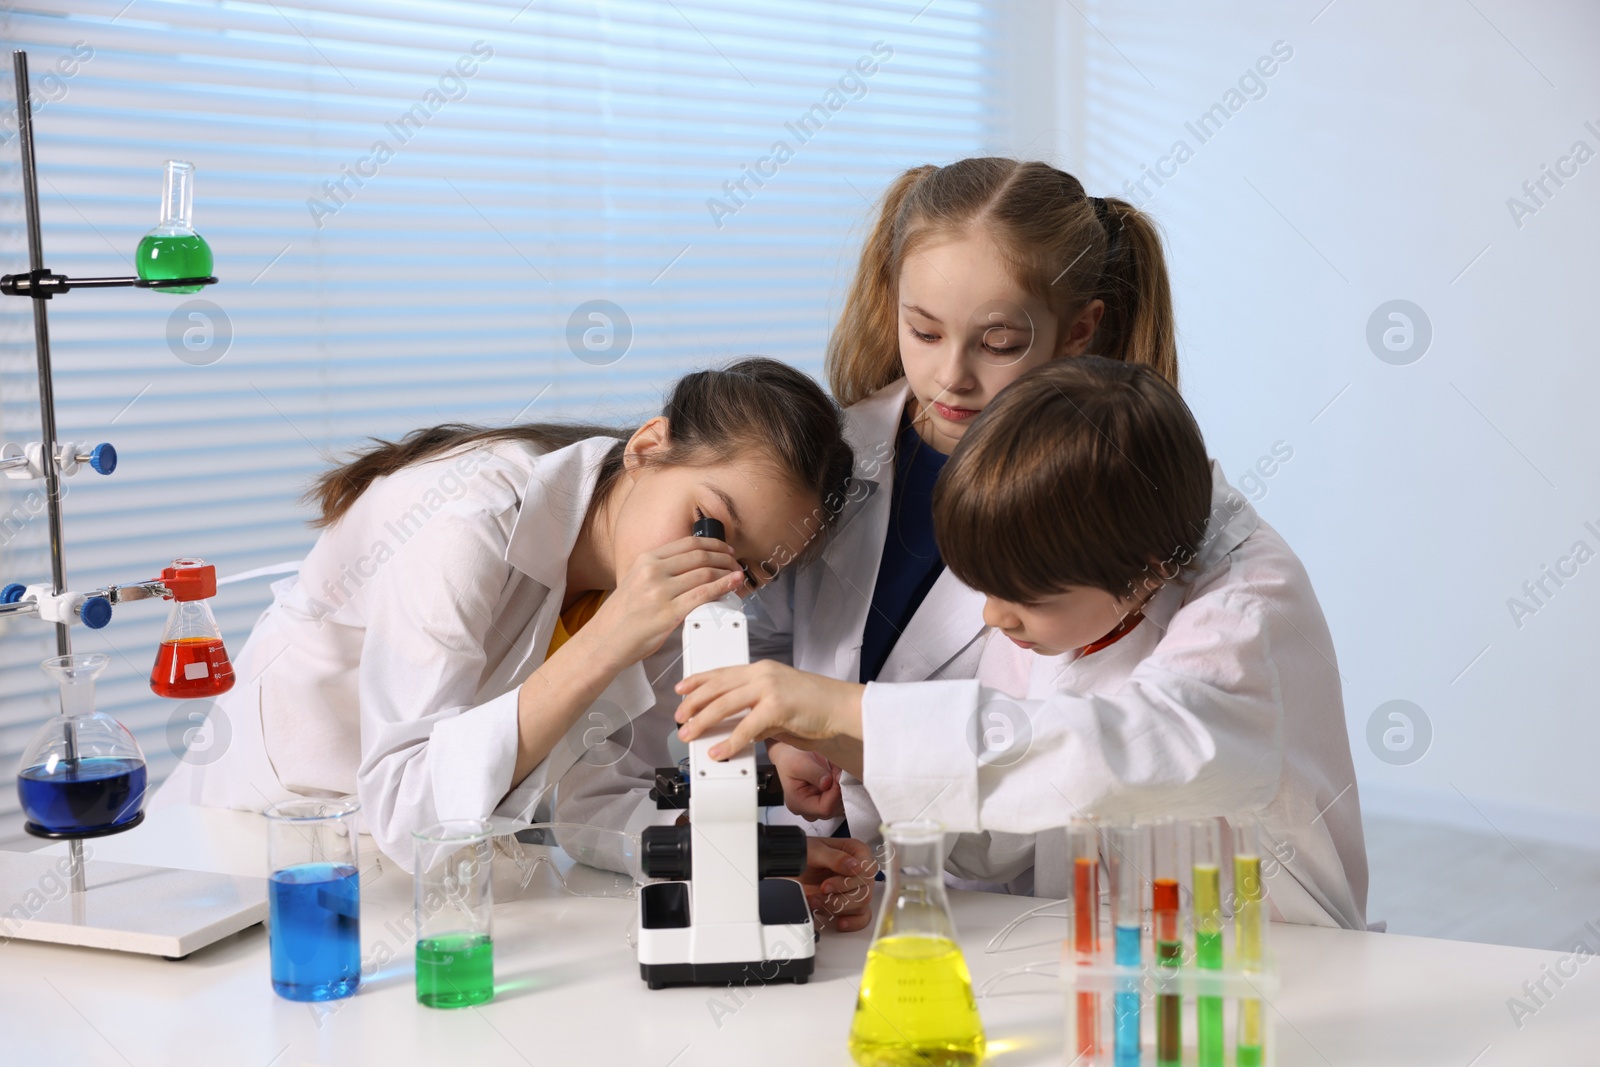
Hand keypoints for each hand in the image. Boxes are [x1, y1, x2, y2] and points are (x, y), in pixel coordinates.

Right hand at [574, 535, 742, 670]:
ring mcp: (660, 592)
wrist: (604, 641)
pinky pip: (703, 595)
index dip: (713, 544)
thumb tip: (694, 568)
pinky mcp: (668, 613)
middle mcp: (652, 571)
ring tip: (737, 577)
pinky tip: (733, 585)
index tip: (725, 549)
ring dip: (727, 573)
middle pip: (700, 556)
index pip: (688, 543)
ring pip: (705, 573)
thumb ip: (660, 571)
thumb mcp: (636, 581)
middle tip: (736, 564)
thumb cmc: (622, 616)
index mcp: (645, 560)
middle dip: (724, 558)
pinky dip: (723, 587)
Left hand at [674, 660, 864, 760]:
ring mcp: (769, 688)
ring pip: (724, 704)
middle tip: (679, 718)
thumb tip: (732, 727)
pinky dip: (729, 742)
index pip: (721, 672)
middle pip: (716, 687)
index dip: (697, 681)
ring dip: (702, 722)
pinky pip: (746, 727)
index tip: (681, 690)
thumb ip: (754, 710)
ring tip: (689, 734)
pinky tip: (719, 751)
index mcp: (761, 669)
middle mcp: (762, 674)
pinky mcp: (777, 706)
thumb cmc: (815, 706)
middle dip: (693, 703)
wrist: (841, 708)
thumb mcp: (777, 702)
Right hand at [769, 741, 843, 820]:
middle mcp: (807, 811)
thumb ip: (815, 773)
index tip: (838, 775)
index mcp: (797, 804)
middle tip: (837, 771)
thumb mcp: (801, 762)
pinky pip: (838, 802)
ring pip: (838, 808)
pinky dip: (841, 791)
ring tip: (835, 773)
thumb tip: (828, 783)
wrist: (789, 758)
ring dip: (842, 790)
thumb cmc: (791, 760)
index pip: (824, 808)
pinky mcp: (823, 803)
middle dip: (839, 791)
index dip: (835, 793)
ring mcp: (816, 808)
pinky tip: (836, 778)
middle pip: (833, 810)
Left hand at [797, 836, 876, 933]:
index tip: (826, 885)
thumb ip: (835, 857)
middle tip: (818, 894)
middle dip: (838, 897)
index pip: (866, 871)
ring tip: (815, 902)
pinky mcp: (852, 903)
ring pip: (860, 905)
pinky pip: (862, 917)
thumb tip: (855, 866)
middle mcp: (860, 869)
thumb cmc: (805, 852)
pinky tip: (839, 922)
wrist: (793, 867)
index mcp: (857, 851)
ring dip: (836, 908)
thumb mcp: (814, 850)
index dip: (847, 882)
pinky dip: (852, 922)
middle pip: (864, 891)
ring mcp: (857, 887)